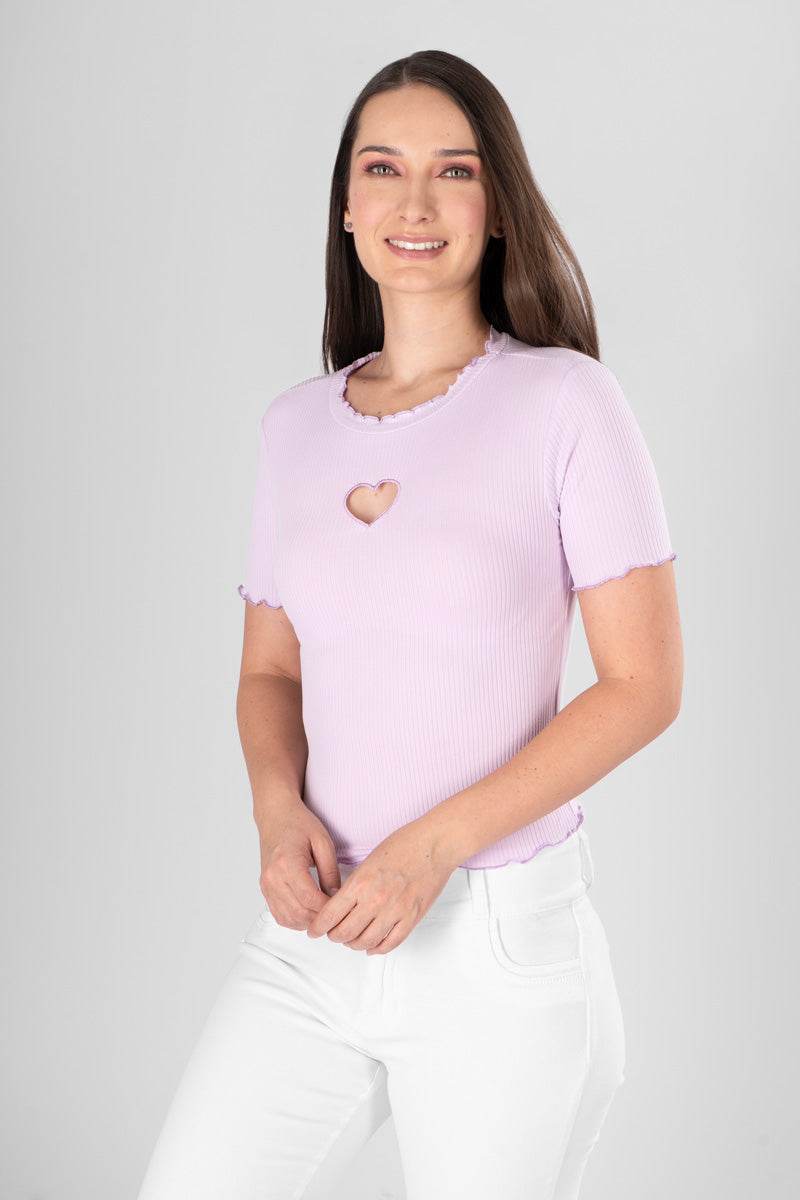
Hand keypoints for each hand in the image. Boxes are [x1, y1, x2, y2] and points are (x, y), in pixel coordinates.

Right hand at [258, 798, 341, 928]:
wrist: (276, 816)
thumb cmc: (298, 824)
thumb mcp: (323, 842)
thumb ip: (331, 872)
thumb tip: (337, 897)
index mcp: (287, 864)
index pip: (310, 899)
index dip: (328, 908)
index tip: (342, 907)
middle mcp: (273, 878)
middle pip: (299, 913)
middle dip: (320, 918)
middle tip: (337, 913)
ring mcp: (267, 885)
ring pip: (289, 919)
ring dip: (308, 922)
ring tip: (325, 914)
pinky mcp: (265, 889)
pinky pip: (280, 915)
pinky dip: (296, 920)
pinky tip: (309, 913)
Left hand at [306, 821, 455, 953]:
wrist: (435, 844)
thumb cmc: (403, 845)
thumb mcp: (369, 861)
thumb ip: (355, 885)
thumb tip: (341, 906)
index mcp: (360, 883)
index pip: (330, 915)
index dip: (317, 927)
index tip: (313, 931)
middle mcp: (375, 900)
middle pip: (344, 932)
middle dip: (334, 936)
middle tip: (332, 934)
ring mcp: (394, 912)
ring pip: (365, 942)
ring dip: (353, 944)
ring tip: (351, 940)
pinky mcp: (411, 918)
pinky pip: (390, 943)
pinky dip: (377, 948)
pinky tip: (371, 945)